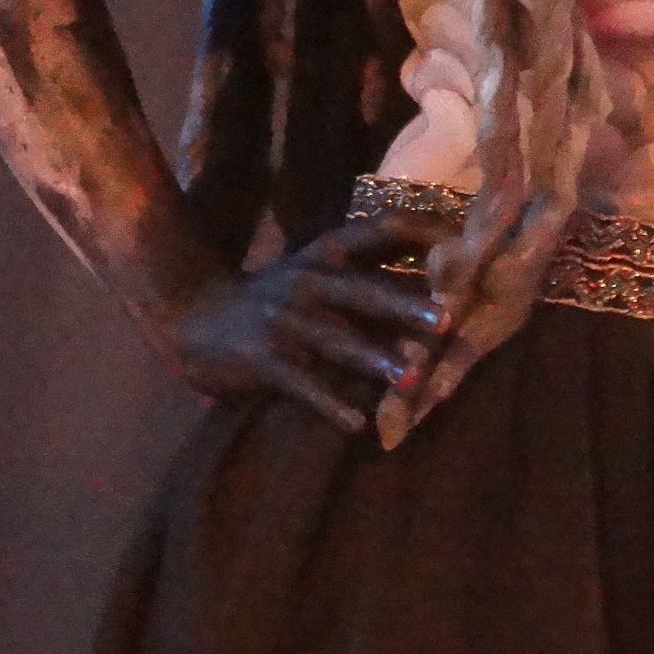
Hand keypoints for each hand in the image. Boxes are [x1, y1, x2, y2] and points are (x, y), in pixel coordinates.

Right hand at [160, 209, 453, 433]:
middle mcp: (307, 281)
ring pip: (336, 341)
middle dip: (405, 307)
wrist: (194, 317)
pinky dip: (329, 404)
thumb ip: (363, 271)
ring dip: (375, 361)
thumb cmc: (272, 298)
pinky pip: (302, 384)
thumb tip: (434, 274)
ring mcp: (283, 321)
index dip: (417, 231)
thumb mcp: (314, 271)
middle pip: (364, 292)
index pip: (377, 230)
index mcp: (325, 254)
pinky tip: (357, 424)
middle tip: (447, 321)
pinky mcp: (262, 359)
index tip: (459, 238)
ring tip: (410, 380)